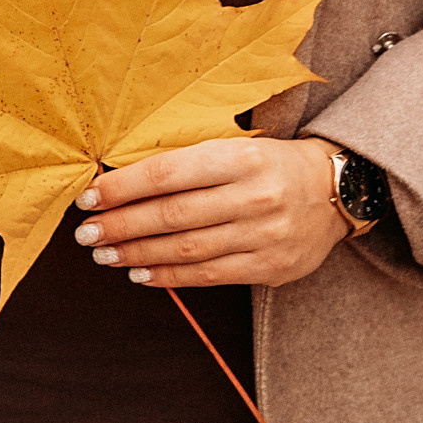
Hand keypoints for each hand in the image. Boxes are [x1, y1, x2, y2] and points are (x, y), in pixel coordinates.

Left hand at [74, 137, 350, 289]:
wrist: (335, 191)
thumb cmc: (270, 164)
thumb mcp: (236, 146)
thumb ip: (188, 162)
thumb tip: (121, 181)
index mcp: (241, 157)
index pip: (168, 173)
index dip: (123, 187)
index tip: (89, 197)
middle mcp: (255, 196)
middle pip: (172, 215)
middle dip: (121, 225)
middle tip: (86, 234)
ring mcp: (265, 235)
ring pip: (187, 249)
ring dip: (138, 254)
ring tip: (105, 255)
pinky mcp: (271, 267)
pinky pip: (210, 275)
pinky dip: (170, 276)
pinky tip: (141, 273)